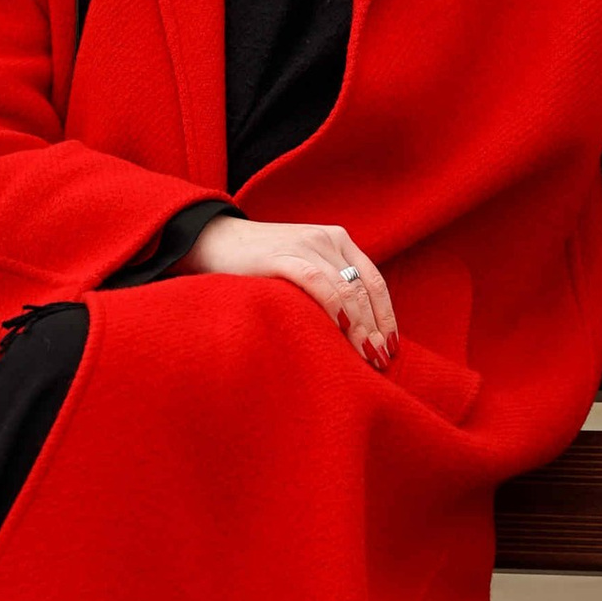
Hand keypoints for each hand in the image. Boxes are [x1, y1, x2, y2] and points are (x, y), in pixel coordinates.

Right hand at [185, 215, 395, 364]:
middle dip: (375, 328)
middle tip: (380, 361)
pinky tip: (343, 329)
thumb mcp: (301, 266)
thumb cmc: (257, 264)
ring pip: (346, 288)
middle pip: (363, 288)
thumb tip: (354, 330)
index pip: (374, 281)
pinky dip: (334, 306)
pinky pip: (317, 281)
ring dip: (360, 326)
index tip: (390, 346)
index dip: (386, 316)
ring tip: (366, 356)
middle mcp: (327, 239)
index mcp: (337, 240)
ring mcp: (306, 245)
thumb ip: (326, 284)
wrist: (211, 239)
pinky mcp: (282, 256)